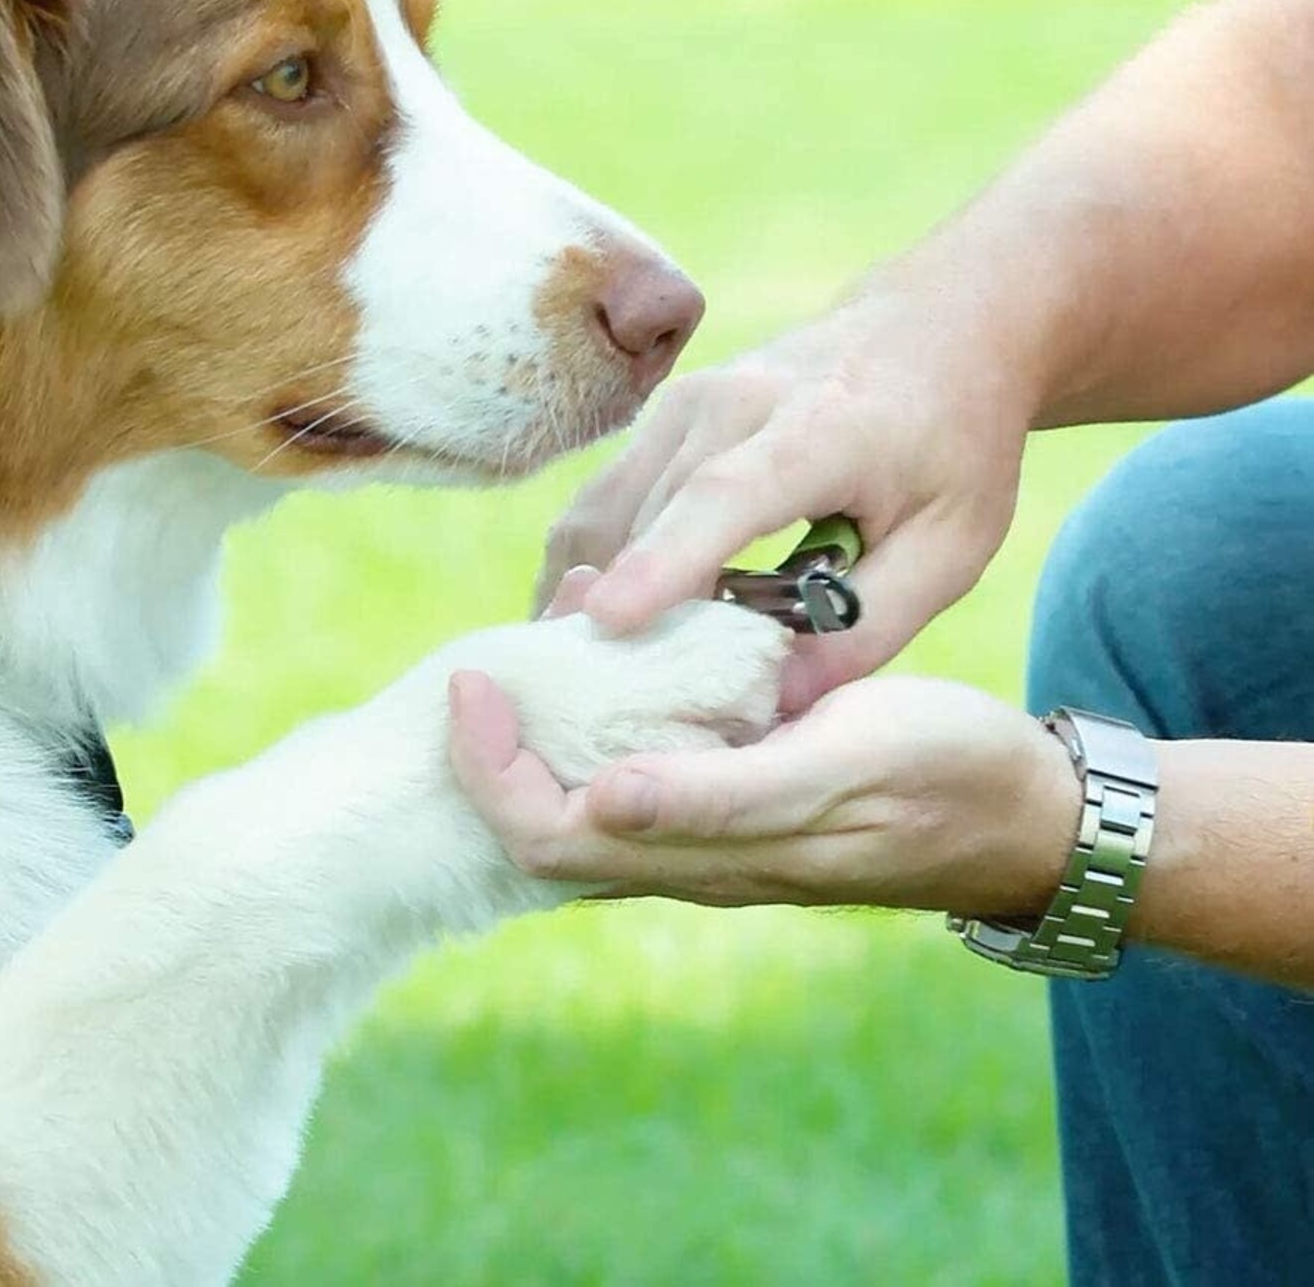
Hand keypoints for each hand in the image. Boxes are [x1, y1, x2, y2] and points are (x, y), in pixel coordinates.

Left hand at [449, 666, 1080, 916]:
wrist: (1024, 814)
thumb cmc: (939, 777)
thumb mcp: (832, 769)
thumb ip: (716, 796)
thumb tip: (597, 801)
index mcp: (704, 855)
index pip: (544, 836)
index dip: (488, 768)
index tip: (473, 680)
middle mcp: (692, 858)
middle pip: (547, 826)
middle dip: (500, 749)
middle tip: (497, 657)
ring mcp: (715, 838)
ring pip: (589, 802)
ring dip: (549, 734)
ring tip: (548, 639)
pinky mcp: (742, 807)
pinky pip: (641, 778)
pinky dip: (605, 722)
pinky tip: (621, 657)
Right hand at [539, 293, 1031, 709]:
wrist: (934, 326)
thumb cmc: (953, 443)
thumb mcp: (953, 547)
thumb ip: (869, 628)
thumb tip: (772, 701)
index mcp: (819, 429)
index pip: (724, 495)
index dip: (664, 561)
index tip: (606, 619)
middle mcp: (732, 400)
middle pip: (646, 519)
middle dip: (611, 614)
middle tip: (594, 713)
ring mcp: (683, 400)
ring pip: (605, 512)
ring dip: (583, 594)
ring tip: (576, 680)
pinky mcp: (659, 413)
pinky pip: (604, 501)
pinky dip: (592, 565)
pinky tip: (595, 625)